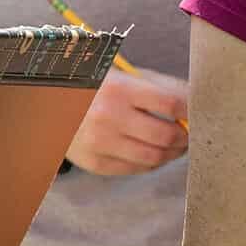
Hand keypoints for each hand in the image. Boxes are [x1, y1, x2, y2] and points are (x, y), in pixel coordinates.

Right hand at [65, 67, 189, 174]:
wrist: (48, 105)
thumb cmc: (93, 87)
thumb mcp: (122, 75)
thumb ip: (158, 86)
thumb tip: (194, 101)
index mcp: (118, 89)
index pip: (171, 105)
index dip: (191, 111)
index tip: (197, 113)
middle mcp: (108, 117)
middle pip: (166, 136)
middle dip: (186, 137)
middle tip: (190, 134)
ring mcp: (101, 144)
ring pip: (154, 158)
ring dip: (173, 153)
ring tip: (176, 146)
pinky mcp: (95, 163)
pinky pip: (136, 169)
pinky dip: (152, 163)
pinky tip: (155, 153)